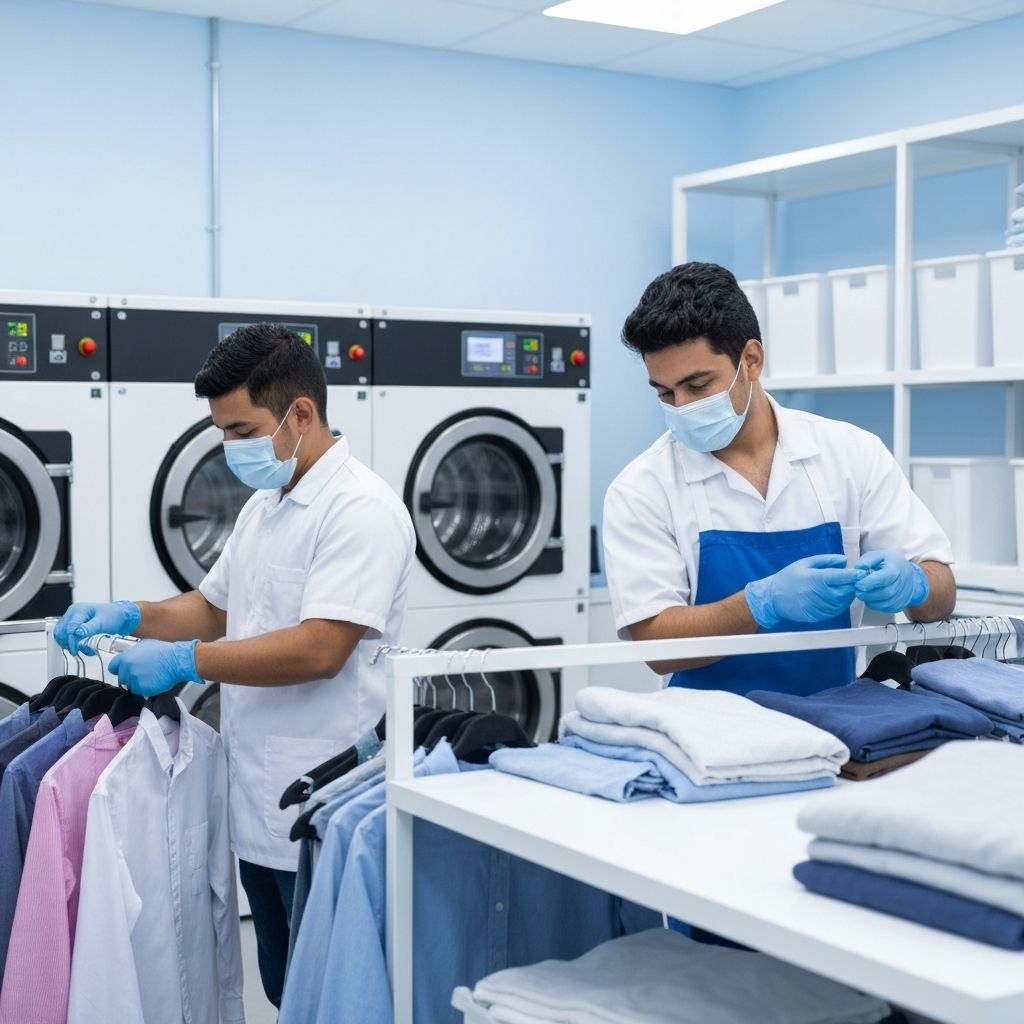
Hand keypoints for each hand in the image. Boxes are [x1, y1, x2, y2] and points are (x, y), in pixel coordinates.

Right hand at [54, 601, 140, 655]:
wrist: (120, 616)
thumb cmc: (114, 616)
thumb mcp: (103, 623)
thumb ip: (89, 628)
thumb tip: (76, 633)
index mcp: (79, 610)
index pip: (69, 628)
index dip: (71, 640)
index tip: (76, 650)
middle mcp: (73, 613)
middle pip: (61, 632)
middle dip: (68, 643)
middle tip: (79, 651)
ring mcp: (72, 619)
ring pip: (62, 635)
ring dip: (71, 645)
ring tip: (85, 649)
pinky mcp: (74, 625)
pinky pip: (67, 636)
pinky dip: (74, 644)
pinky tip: (84, 647)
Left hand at [109, 639, 202, 697]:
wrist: (176, 661)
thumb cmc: (164, 652)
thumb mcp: (144, 645)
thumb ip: (133, 654)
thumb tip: (130, 658)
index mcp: (125, 658)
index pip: (112, 667)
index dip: (119, 669)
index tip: (123, 670)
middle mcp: (127, 669)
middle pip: (122, 678)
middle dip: (131, 677)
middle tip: (143, 673)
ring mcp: (134, 680)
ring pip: (131, 686)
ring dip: (139, 683)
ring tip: (151, 676)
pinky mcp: (142, 689)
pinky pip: (141, 692)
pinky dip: (147, 689)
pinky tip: (155, 681)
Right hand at [745, 554, 859, 629]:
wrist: (772, 598)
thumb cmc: (788, 578)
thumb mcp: (805, 563)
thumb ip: (826, 560)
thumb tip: (844, 560)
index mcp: (817, 578)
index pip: (843, 577)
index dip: (855, 575)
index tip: (861, 573)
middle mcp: (819, 594)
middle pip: (846, 591)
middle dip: (852, 586)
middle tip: (853, 581)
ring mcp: (819, 607)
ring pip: (843, 603)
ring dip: (847, 596)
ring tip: (843, 589)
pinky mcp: (818, 616)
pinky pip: (835, 611)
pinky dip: (839, 605)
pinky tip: (835, 598)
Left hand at [854, 550, 928, 612]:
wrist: (908, 574)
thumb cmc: (890, 564)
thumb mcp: (879, 555)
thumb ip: (868, 560)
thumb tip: (858, 568)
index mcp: (895, 570)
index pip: (883, 578)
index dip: (868, 582)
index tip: (857, 583)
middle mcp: (901, 584)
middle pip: (884, 593)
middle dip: (867, 593)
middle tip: (857, 589)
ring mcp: (902, 596)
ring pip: (884, 603)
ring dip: (869, 600)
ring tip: (862, 593)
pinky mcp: (899, 605)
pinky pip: (885, 608)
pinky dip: (874, 605)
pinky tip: (870, 597)